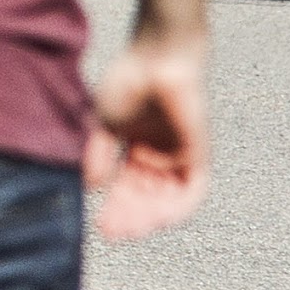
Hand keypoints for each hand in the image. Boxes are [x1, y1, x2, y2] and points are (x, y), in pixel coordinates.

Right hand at [84, 25, 208, 242]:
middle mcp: (159, 156)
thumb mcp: (104, 124)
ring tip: (129, 229)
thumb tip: (91, 188)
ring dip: (149, 217)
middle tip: (111, 232)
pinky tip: (159, 220)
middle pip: (145, 198)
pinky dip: (178, 208)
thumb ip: (99, 156)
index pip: (126, 188)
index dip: (114, 208)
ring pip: (166, 199)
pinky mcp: (198, 154)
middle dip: (129, 216)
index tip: (99, 227)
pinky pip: (192, 191)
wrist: (157, 57)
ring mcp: (179, 156)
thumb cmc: (129, 80)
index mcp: (137, 148)